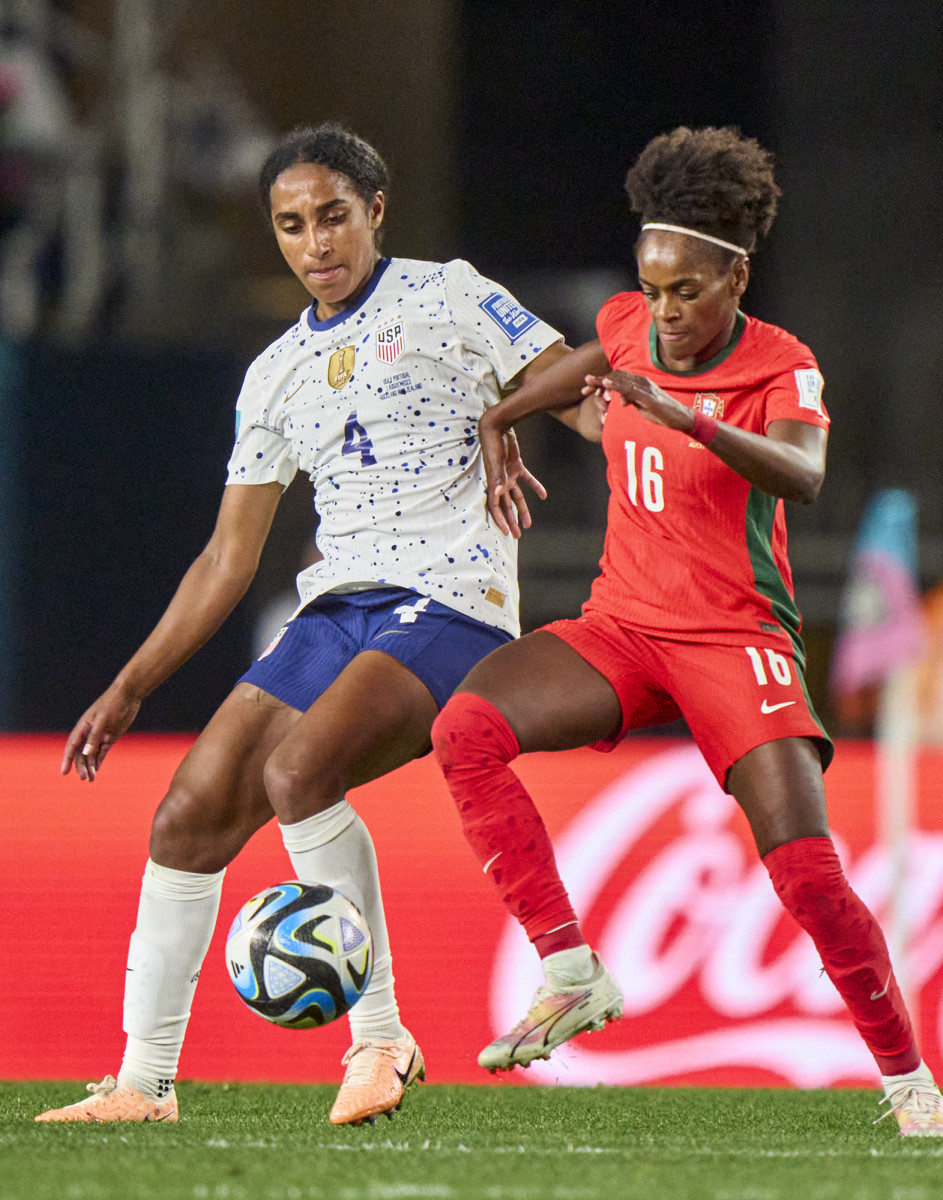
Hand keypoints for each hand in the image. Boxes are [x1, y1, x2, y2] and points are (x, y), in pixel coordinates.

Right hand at [62, 684, 142, 781]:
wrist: (128, 696)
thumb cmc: (113, 704)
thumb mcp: (103, 720)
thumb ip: (95, 736)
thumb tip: (85, 753)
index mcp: (83, 727)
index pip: (72, 746)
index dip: (67, 759)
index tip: (64, 772)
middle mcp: (89, 733)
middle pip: (81, 753)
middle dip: (81, 766)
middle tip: (84, 778)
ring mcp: (99, 736)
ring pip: (91, 755)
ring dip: (89, 767)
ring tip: (90, 779)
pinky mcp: (109, 737)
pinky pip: (101, 752)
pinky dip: (98, 761)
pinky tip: (96, 770)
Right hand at [479, 410, 546, 537]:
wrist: (497, 425)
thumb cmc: (493, 443)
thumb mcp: (495, 461)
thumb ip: (496, 478)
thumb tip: (497, 493)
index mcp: (493, 482)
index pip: (495, 506)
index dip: (500, 520)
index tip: (507, 532)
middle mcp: (500, 481)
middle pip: (506, 506)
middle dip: (511, 521)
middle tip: (517, 535)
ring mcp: (508, 474)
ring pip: (516, 497)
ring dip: (522, 510)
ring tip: (528, 524)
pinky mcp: (516, 466)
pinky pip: (527, 480)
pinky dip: (535, 487)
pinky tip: (544, 496)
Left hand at [583, 370, 694, 432]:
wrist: (680, 418)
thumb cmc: (662, 412)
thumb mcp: (643, 405)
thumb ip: (632, 400)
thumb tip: (621, 400)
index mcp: (639, 383)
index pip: (618, 378)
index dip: (602, 381)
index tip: (588, 387)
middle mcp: (642, 382)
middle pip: (617, 377)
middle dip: (600, 380)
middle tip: (585, 383)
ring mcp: (646, 389)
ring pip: (623, 381)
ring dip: (606, 381)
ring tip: (592, 382)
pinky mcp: (649, 398)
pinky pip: (631, 391)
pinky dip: (618, 388)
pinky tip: (609, 387)